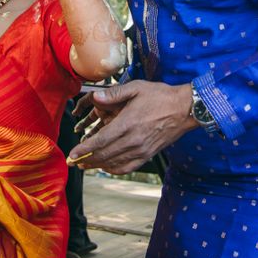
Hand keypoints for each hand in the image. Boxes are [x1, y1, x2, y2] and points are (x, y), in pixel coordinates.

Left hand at [66, 81, 196, 173]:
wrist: (185, 109)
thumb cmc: (160, 96)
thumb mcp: (136, 88)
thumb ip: (113, 93)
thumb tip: (95, 97)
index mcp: (128, 124)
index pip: (100, 141)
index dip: (84, 150)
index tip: (72, 154)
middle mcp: (134, 141)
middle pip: (105, 155)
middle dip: (86, 160)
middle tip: (73, 162)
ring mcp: (142, 150)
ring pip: (115, 163)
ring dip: (98, 166)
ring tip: (85, 165)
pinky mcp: (149, 155)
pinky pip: (128, 167)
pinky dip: (115, 170)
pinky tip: (106, 167)